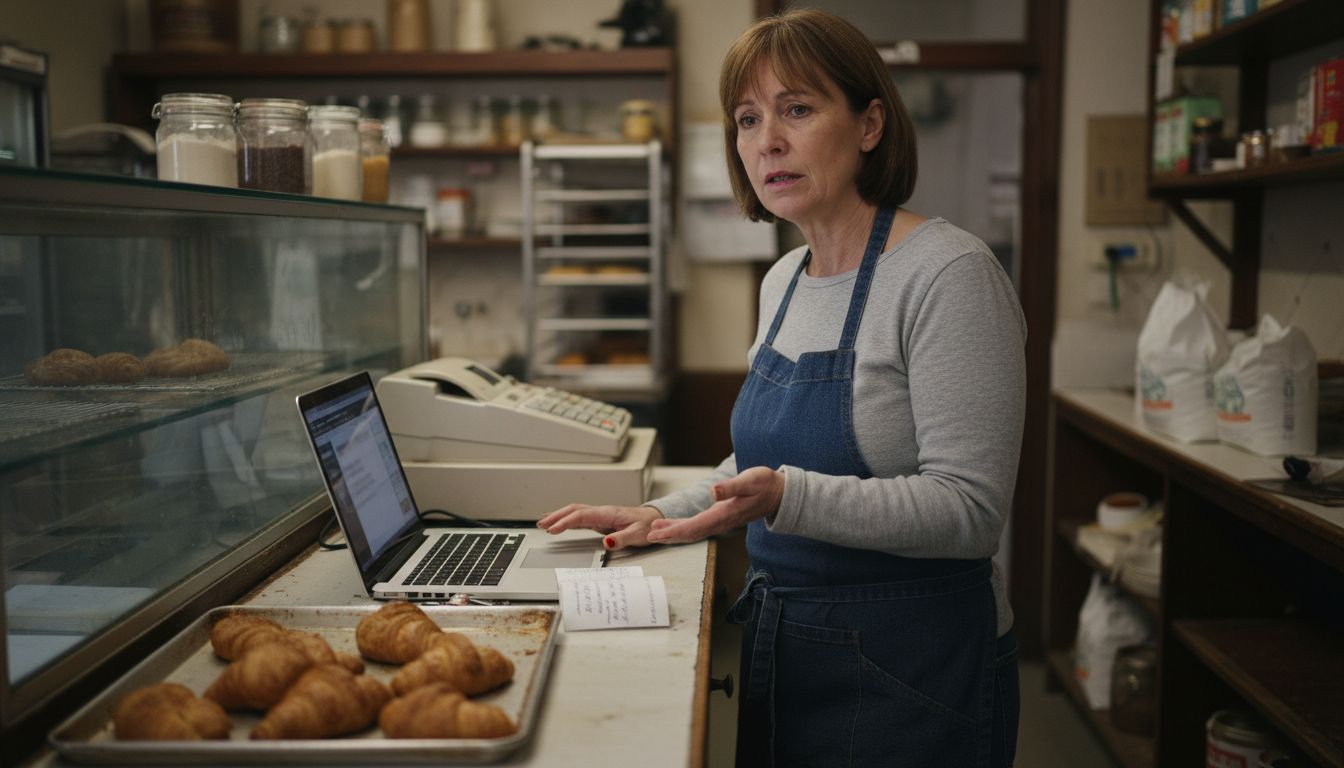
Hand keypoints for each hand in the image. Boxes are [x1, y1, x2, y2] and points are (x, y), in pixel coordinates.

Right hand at [537, 504, 663, 550]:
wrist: (654, 520)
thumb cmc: (647, 526)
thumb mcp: (639, 534)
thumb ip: (622, 539)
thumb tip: (606, 542)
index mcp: (608, 513)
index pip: (582, 515)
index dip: (565, 521)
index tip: (553, 529)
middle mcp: (602, 512)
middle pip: (574, 510)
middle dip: (556, 516)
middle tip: (541, 525)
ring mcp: (600, 515)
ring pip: (575, 511)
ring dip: (559, 516)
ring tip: (543, 523)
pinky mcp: (600, 520)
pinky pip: (580, 516)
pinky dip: (567, 519)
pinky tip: (559, 523)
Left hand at [646, 467, 783, 544]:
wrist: (779, 494)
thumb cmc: (765, 484)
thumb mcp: (750, 480)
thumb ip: (731, 487)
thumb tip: (713, 491)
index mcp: (724, 514)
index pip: (695, 526)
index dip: (674, 531)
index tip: (656, 534)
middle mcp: (720, 521)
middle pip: (690, 533)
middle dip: (669, 536)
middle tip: (647, 537)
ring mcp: (720, 522)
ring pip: (693, 532)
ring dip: (673, 533)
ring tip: (654, 532)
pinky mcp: (720, 518)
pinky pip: (698, 527)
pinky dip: (682, 528)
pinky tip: (671, 525)